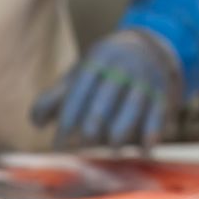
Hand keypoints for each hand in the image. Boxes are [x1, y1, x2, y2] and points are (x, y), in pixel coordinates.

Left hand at [31, 28, 183, 148]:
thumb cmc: (101, 70)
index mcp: (96, 63)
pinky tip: (142, 152)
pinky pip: (156, 119)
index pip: (76, 98)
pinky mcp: (162, 94)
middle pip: (100, 110)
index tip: (57, 146)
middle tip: (81, 149)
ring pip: (127, 117)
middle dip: (88, 135)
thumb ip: (54, 97)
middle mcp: (121, 69)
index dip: (66, 125)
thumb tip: (37, 124)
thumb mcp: (78, 74)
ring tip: (109, 151)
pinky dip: (149, 138)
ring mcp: (144, 81)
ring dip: (116, 140)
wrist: (149, 46)